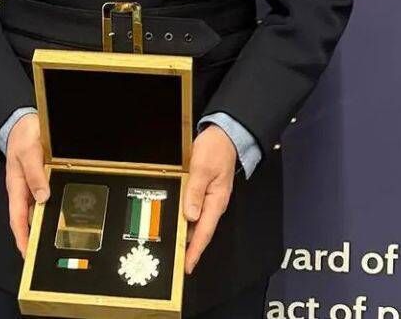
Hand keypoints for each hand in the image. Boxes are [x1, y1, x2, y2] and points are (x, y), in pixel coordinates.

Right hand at [5, 112, 48, 257]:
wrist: (23, 122)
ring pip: (39, 210)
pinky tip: (64, 213)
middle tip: (47, 255)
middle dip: (35, 238)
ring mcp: (33, 186)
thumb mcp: (28, 152)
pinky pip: (47, 199)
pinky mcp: (42, 181)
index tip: (28, 256)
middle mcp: (24, 190)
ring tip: (57, 240)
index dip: (22, 238)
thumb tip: (42, 197)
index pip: (17, 219)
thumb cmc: (22, 136)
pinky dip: (53, 208)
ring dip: (46, 224)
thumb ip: (35, 173)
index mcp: (16, 187)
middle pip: (29, 219)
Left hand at [183, 124, 236, 273]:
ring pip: (197, 222)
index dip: (195, 250)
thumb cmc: (215, 149)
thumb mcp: (202, 167)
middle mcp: (213, 203)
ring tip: (175, 248)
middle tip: (177, 263)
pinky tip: (177, 222)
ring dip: (187, 235)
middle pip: (201, 231)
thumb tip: (190, 216)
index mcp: (216, 200)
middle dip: (190, 248)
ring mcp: (209, 197)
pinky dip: (186, 219)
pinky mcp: (204, 191)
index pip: (204, 232)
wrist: (225, 134)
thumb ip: (194, 191)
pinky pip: (194, 210)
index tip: (187, 266)